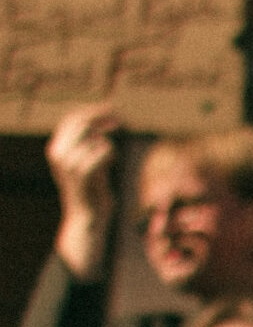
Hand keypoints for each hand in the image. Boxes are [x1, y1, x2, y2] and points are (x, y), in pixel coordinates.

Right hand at [45, 104, 118, 279]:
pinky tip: (110, 163)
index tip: (111, 108)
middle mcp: (57, 154)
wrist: (87, 218)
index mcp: (56, 149)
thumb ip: (90, 143)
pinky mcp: (82, 174)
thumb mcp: (88, 162)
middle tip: (121, 120)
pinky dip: (110, 154)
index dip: (92, 111)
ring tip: (108, 160)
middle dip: (103, 117)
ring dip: (108, 146)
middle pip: (82, 123)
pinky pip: (102, 151)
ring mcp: (68, 164)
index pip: (71, 119)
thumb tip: (103, 123)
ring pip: (95, 138)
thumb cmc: (91, 190)